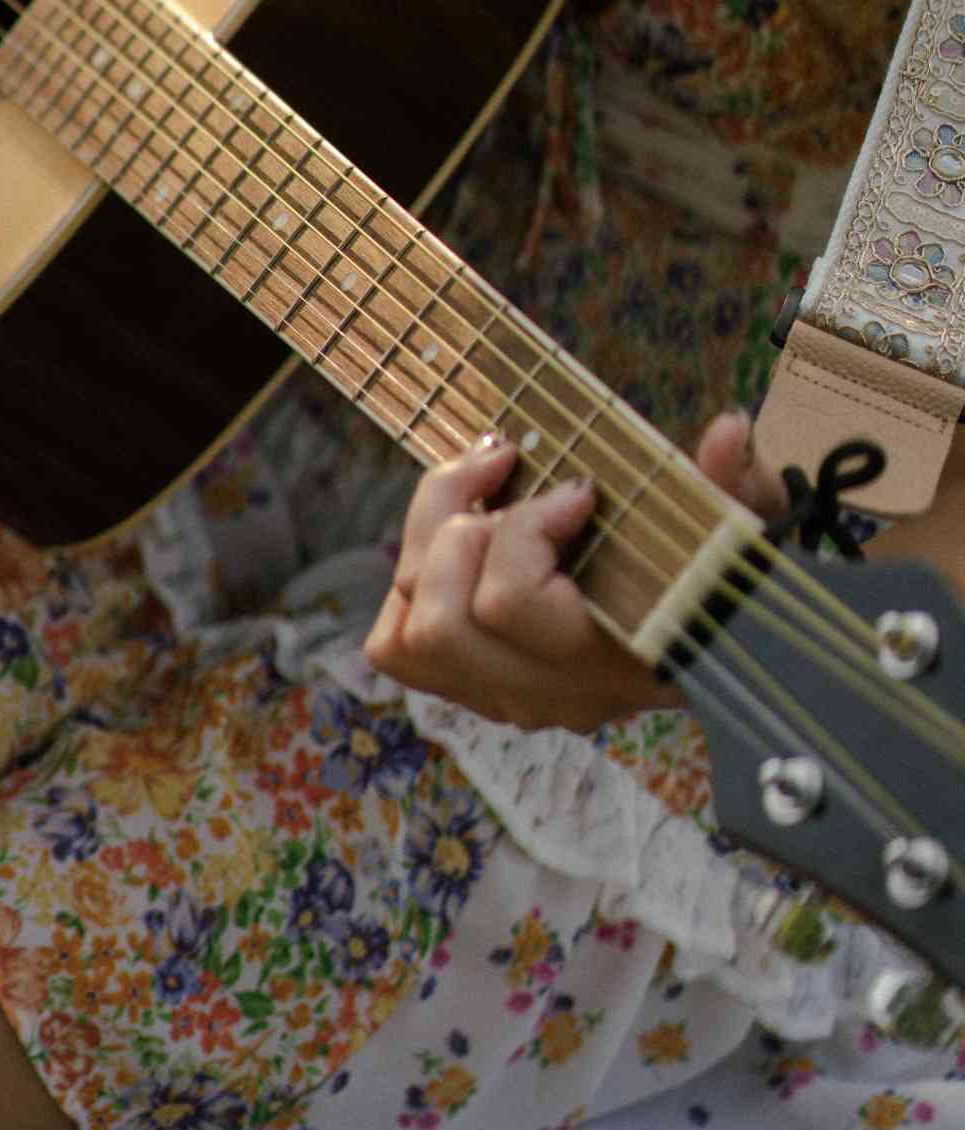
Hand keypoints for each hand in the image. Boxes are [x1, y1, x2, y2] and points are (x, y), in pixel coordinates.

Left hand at [363, 412, 788, 733]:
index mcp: (617, 662)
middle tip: (505, 471)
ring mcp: (507, 699)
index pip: (513, 603)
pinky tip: (463, 538)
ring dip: (429, 544)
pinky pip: (396, 646)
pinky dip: (411, 586)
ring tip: (476, 490)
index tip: (578, 490)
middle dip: (459, 526)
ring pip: (409, 634)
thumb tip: (729, 430)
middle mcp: (554, 694)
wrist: (704, 635)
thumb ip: (732, 483)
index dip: (527, 527)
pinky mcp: (473, 689)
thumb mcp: (733, 524)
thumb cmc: (713, 573)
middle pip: (442, 620)